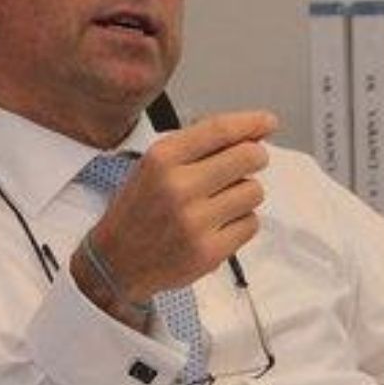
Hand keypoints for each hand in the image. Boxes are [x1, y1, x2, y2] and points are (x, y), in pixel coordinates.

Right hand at [73, 110, 277, 320]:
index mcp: (162, 159)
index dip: (251, 123)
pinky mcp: (209, 252)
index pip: (220, 130)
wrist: (115, 262)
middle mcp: (178, 188)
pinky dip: (241, 222)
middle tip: (248, 163)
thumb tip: (250, 133)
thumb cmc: (139, 210)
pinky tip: (218, 225)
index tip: (267, 122)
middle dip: (255, 157)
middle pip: (248, 157)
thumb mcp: (154, 166)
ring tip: (220, 201)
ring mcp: (195, 222)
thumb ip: (196, 147)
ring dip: (245, 193)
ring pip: (254, 191)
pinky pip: (251, 223)